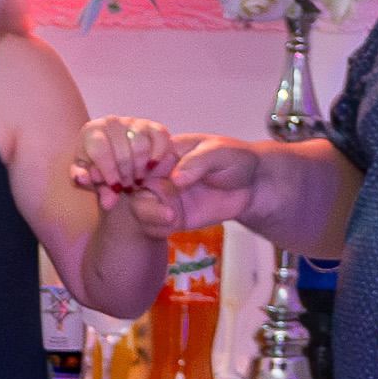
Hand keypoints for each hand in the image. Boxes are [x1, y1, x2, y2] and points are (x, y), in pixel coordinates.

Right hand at [68, 115, 258, 232]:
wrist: (252, 187)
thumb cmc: (236, 160)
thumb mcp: (221, 152)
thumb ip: (198, 162)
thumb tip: (175, 179)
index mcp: (163, 151)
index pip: (135, 154)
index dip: (125, 164)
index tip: (130, 176)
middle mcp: (157, 173)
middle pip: (128, 183)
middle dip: (127, 194)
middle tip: (144, 203)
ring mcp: (162, 195)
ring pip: (137, 205)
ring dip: (146, 214)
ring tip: (170, 217)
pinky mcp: (170, 216)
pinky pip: (152, 224)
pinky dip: (156, 227)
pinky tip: (173, 225)